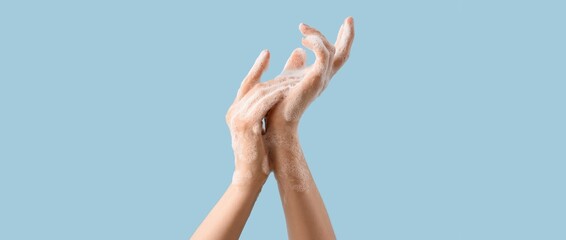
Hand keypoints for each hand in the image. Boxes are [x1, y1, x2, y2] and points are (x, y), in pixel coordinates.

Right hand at [225, 50, 298, 185]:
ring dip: (278, 85)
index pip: (246, 83)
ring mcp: (237, 118)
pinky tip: (287, 92)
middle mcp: (233, 112)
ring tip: (293, 79)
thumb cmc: (257, 156)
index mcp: (234, 111)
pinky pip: (262, 105)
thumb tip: (275, 97)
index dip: (256, 67)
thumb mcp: (259, 130)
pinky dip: (275, 97)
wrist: (249, 177)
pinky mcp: (246, 125)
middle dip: (273, 75)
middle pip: (255, 86)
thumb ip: (263, 112)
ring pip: (260, 93)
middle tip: (289, 67)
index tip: (267, 52)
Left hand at [266, 17, 354, 129]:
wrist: (276, 119)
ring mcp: (322, 79)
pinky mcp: (316, 78)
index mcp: (318, 77)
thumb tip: (299, 49)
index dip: (340, 39)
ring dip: (318, 35)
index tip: (343, 23)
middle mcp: (324, 78)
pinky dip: (316, 42)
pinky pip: (324, 53)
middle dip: (347, 36)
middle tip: (349, 19)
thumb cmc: (277, 101)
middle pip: (343, 54)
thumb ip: (295, 64)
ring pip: (331, 50)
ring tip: (301, 28)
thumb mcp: (288, 75)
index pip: (334, 55)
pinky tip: (302, 39)